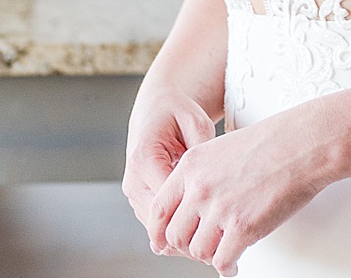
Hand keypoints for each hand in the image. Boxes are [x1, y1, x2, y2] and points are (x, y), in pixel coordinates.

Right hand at [123, 83, 216, 246]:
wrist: (156, 106)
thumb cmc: (176, 112)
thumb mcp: (196, 122)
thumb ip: (203, 151)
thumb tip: (213, 179)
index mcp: (144, 158)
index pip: (167, 202)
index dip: (192, 219)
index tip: (218, 227)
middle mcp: (133, 178)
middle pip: (158, 221)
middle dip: (187, 234)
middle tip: (218, 244)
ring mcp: (133, 189)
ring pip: (154, 227)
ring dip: (178, 236)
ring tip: (210, 242)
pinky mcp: (137, 196)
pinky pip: (154, 221)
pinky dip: (172, 229)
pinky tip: (197, 232)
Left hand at [144, 108, 336, 274]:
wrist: (305, 142)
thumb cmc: (275, 141)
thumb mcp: (224, 149)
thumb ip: (202, 176)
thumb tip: (194, 203)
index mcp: (191, 165)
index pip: (159, 208)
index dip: (160, 231)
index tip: (163, 242)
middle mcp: (200, 187)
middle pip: (175, 234)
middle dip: (188, 247)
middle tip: (201, 248)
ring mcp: (220, 208)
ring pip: (198, 251)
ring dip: (210, 257)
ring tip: (221, 255)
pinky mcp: (243, 226)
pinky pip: (222, 260)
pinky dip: (227, 267)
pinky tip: (234, 262)